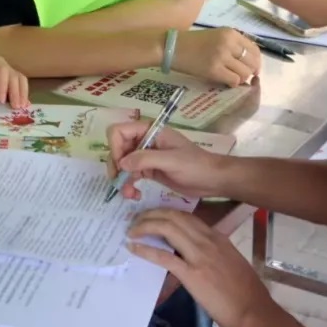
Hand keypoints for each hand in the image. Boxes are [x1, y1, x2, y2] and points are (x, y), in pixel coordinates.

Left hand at [0, 52, 29, 107]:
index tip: (1, 100)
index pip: (1, 69)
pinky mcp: (10, 84)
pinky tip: (26, 106)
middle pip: (13, 75)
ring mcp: (5, 74)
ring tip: (20, 108)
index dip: (4, 84)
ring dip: (22, 94)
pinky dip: (24, 96)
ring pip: (20, 80)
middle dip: (15, 92)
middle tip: (15, 107)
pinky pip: (21, 87)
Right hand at [107, 121, 227, 199]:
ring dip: (121, 179)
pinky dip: (129, 185)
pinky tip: (135, 195)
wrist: (212, 180)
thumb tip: (121, 163)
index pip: (119, 131)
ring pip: (122, 164)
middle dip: (116, 167)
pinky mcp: (149, 170)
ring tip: (129, 194)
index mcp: (150, 130)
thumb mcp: (171, 161)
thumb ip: (145, 159)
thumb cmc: (195, 165)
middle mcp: (145, 141)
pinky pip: (131, 175)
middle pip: (117, 148)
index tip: (121, 165)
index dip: (115, 147)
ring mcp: (146, 156)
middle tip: (120, 183)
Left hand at [127, 209, 272, 326]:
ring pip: (167, 229)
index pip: (186, 216)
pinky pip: (163, 257)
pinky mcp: (191, 274)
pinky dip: (145, 249)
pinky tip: (134, 247)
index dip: (166, 213)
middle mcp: (207, 241)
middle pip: (173, 217)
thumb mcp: (230, 258)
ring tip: (133, 230)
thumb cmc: (245, 289)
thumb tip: (193, 249)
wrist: (253, 309)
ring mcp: (199, 256)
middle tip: (137, 220)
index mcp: (217, 237)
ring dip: (145, 226)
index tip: (153, 215)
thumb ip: (212, 249)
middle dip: (151, 215)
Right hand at [174, 28, 259, 86]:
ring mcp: (221, 56)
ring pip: (244, 73)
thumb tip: (250, 61)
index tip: (253, 68)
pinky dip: (232, 84)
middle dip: (250, 71)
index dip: (256, 61)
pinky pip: (234, 80)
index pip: (254, 49)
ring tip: (232, 78)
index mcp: (231, 33)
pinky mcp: (214, 70)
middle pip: (252, 62)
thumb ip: (233, 44)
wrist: (172, 47)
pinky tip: (225, 81)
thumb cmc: (193, 42)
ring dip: (241, 78)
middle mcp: (228, 43)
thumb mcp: (216, 36)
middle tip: (242, 76)